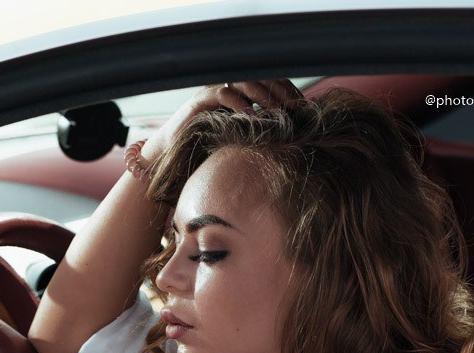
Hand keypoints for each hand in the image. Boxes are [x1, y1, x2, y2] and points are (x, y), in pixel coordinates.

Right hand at [142, 79, 302, 160]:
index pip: (270, 82)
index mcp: (241, 93)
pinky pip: (224, 95)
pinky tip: (252, 118)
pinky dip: (240, 104)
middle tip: (296, 109)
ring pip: (245, 83)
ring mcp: (214, 91)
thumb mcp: (238, 140)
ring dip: (264, 97)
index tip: (304, 107)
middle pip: (262, 78)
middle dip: (281, 92)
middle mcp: (228, 87)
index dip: (288, 91)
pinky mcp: (200, 100)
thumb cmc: (205, 149)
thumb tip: (289, 140)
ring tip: (278, 113)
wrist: (170, 152)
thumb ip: (258, 133)